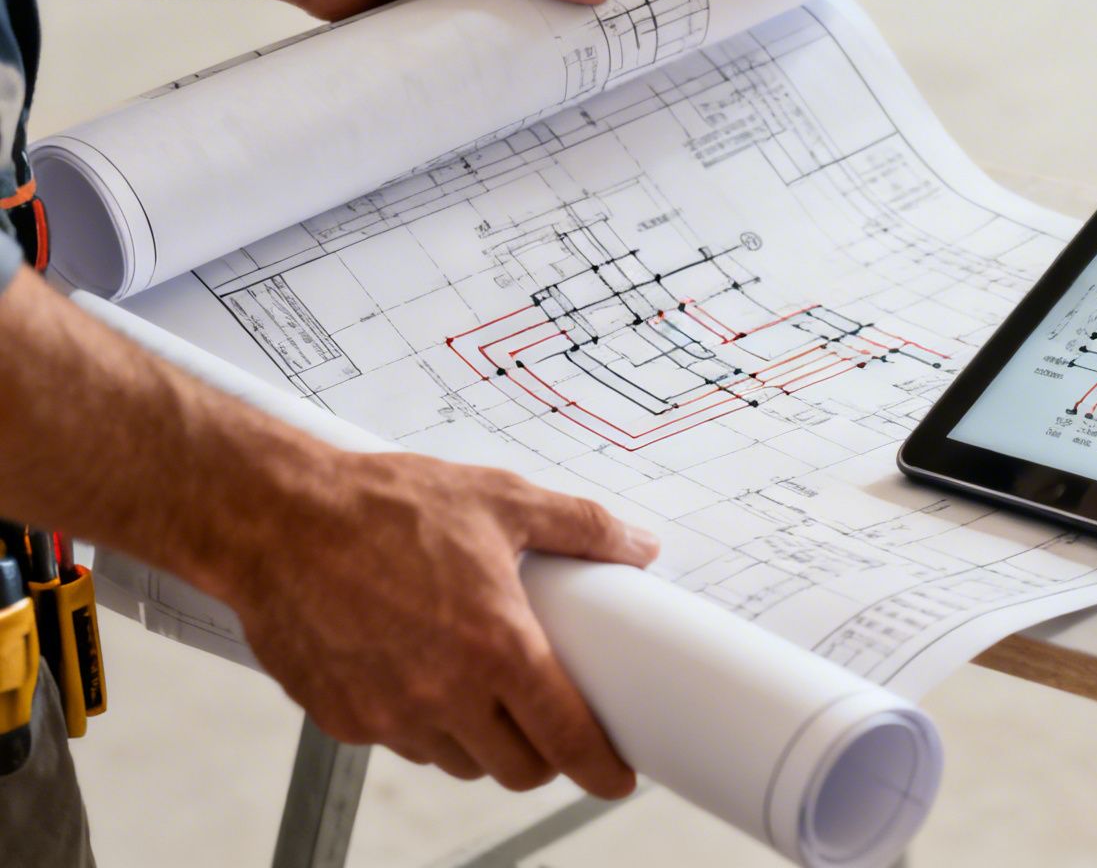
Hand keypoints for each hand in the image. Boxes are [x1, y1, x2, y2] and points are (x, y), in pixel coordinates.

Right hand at [227, 448, 658, 795]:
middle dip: (543, 755)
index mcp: (496, 647)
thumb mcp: (501, 499)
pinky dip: (423, 725)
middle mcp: (444, 693)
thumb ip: (582, 527)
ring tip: (483, 688)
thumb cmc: (383, 505)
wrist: (276, 519)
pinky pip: (402, 744)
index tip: (615, 778)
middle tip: (549, 720)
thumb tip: (638, 546)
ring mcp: (389, 714)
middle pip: (517, 768)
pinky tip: (422, 675)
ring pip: (460, 761)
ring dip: (482, 740)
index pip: (565, 739)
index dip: (599, 768)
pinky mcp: (342, 719)